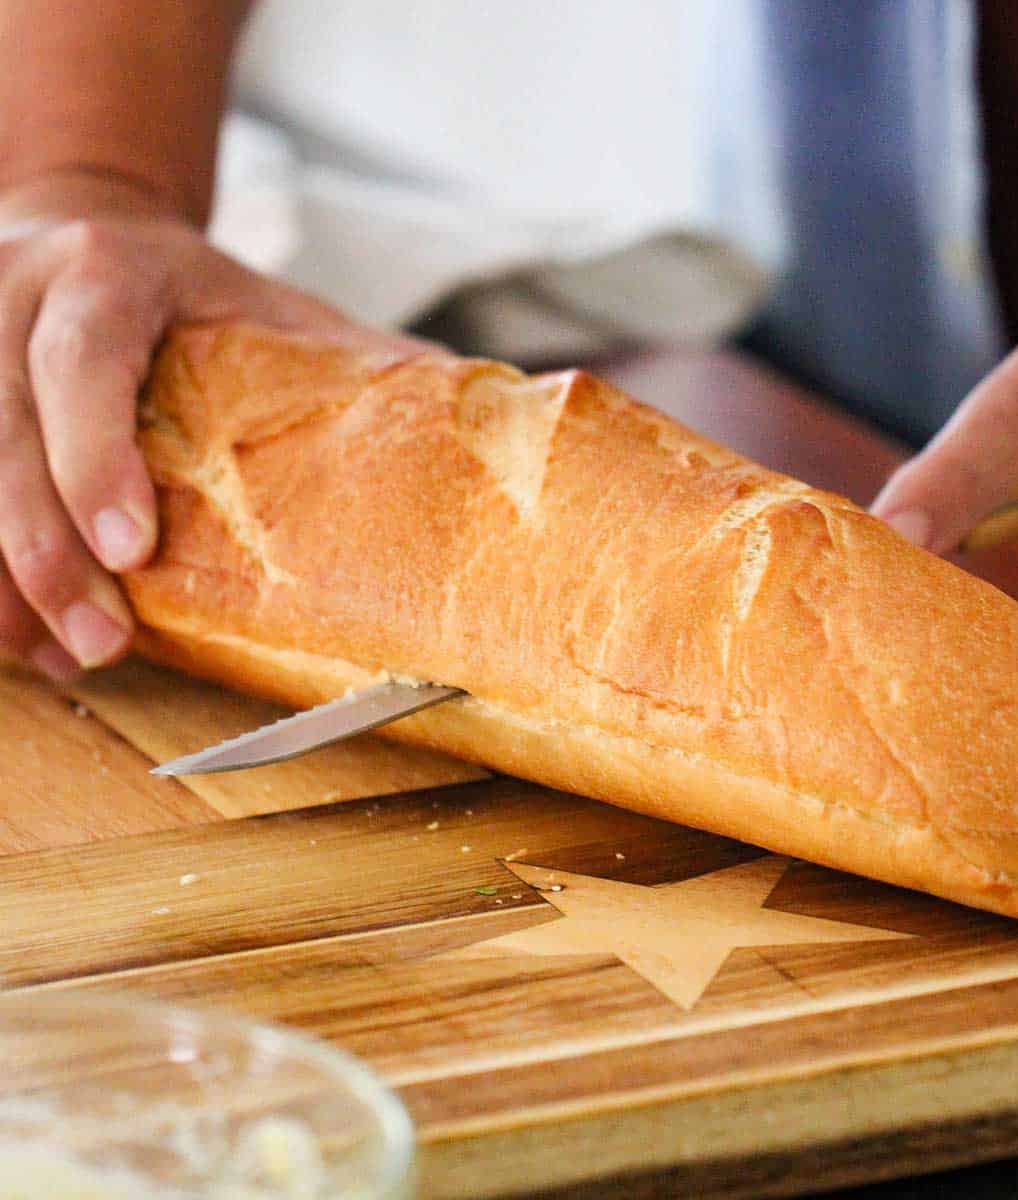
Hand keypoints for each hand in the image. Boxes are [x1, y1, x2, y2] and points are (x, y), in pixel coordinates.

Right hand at [0, 174, 425, 681]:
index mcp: (111, 276)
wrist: (100, 245)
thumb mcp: (282, 312)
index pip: (85, 362)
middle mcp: (16, 299)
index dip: (96, 456)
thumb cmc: (206, 298)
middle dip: (42, 548)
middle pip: (0, 428)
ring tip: (51, 656)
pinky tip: (16, 632)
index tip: (134, 552)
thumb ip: (358, 366)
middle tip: (103, 644)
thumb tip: (484, 425)